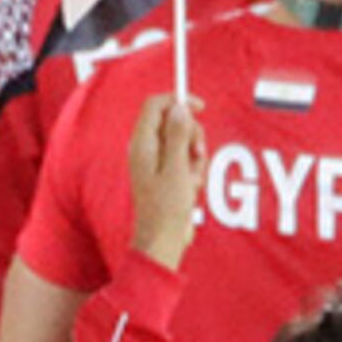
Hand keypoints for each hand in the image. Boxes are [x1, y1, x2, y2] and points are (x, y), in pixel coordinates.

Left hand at [126, 93, 206, 264]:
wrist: (163, 240)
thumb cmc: (166, 209)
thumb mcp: (176, 168)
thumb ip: (178, 135)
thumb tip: (179, 108)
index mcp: (142, 144)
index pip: (156, 105)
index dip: (178, 101)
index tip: (199, 108)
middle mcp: (146, 149)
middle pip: (173, 121)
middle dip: (191, 134)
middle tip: (196, 154)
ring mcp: (156, 162)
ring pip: (181, 141)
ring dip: (194, 156)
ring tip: (192, 178)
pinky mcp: (166, 174)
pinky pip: (183, 159)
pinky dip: (192, 169)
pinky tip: (191, 187)